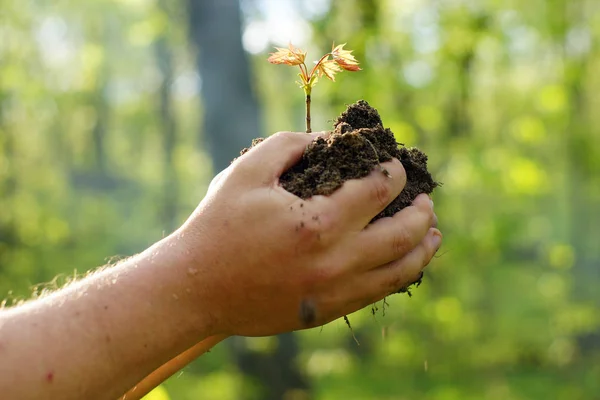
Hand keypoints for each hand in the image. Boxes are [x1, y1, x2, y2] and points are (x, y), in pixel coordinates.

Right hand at [179, 131, 440, 336]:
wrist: (194, 290)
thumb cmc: (217, 226)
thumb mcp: (246, 172)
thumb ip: (289, 146)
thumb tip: (327, 139)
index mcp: (318, 222)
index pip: (378, 189)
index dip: (392, 172)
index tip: (393, 165)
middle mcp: (336, 261)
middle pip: (403, 233)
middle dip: (422, 211)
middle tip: (425, 198)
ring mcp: (334, 292)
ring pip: (400, 271)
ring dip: (424, 248)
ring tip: (433, 233)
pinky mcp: (325, 312)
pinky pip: (376, 293)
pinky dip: (399, 275)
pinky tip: (404, 263)